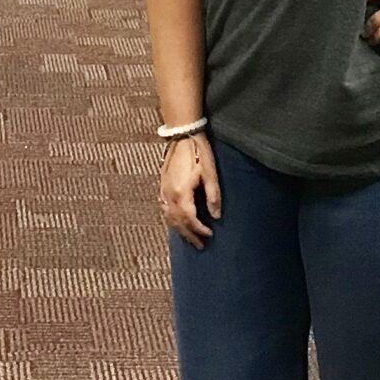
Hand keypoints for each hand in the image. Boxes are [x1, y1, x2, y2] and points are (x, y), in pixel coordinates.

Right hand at [159, 134, 220, 248]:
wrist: (182, 134)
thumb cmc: (198, 151)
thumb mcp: (210, 173)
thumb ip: (213, 196)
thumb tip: (216, 216)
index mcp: (182, 193)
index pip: (190, 219)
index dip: (200, 230)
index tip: (210, 235)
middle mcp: (170, 195)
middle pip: (178, 222)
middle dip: (189, 235)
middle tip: (200, 246)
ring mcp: (164, 190)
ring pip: (169, 217)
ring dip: (179, 230)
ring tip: (189, 238)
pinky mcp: (162, 185)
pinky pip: (164, 208)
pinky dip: (171, 219)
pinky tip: (176, 221)